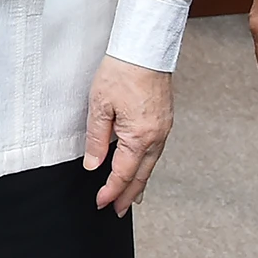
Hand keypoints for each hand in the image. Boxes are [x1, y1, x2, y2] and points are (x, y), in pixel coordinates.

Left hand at [84, 56, 172, 216]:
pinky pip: (155, 150)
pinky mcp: (165, 119)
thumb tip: (93, 164)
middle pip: (141, 175)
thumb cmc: (122, 71)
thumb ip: (96, 138)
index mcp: (139, 137)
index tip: (100, 203)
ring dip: (139, 181)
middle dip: (128, 195)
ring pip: (150, 164)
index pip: (122, 173)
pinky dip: (146, 163)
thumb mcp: (99, 105)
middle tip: (117, 210)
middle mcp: (156, 136)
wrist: (144, 47)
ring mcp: (163, 128)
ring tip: (130, 196)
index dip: (110, 190)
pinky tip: (140, 165)